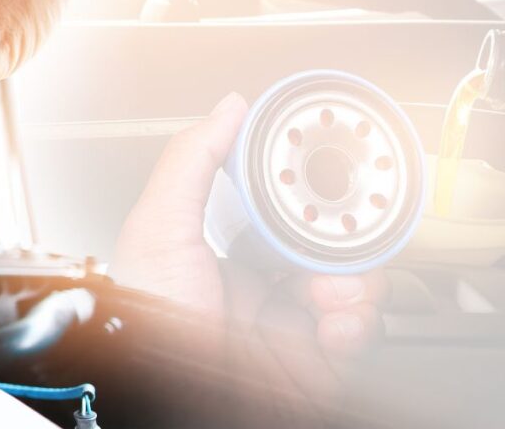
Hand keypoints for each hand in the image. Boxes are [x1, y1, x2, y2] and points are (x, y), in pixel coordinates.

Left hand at [108, 92, 386, 425]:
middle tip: (334, 236)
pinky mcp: (315, 363)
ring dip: (354, 280)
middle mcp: (260, 291)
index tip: (321, 180)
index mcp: (223, 257)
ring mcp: (289, 327)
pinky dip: (358, 323)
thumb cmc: (145, 323)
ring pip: (352, 286)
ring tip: (326, 288)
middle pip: (326, 247)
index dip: (305, 198)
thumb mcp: (157, 230)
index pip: (279, 214)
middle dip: (342, 237)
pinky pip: (359, 333)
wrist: (168, 395)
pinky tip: (332, 323)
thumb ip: (192, 162)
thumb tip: (227, 109)